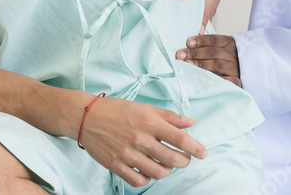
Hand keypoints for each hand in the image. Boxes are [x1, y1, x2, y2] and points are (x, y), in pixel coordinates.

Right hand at [78, 96, 207, 187]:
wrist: (87, 117)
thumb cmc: (118, 110)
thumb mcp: (145, 108)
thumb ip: (169, 117)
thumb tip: (190, 123)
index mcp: (149, 122)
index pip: (180, 139)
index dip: (196, 148)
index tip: (203, 153)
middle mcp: (140, 139)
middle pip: (172, 160)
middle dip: (184, 162)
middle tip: (184, 159)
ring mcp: (127, 154)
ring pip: (158, 173)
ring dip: (167, 171)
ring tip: (166, 165)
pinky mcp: (116, 165)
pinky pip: (139, 181)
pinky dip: (147, 179)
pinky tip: (148, 170)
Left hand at [176, 35, 240, 86]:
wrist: (248, 68)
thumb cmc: (226, 57)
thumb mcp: (220, 47)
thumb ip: (207, 44)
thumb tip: (188, 43)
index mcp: (228, 43)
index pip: (214, 40)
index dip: (201, 40)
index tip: (188, 42)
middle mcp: (231, 54)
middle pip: (212, 52)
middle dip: (195, 53)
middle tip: (180, 55)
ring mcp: (234, 68)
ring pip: (217, 65)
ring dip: (201, 65)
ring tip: (187, 65)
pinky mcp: (236, 80)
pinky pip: (227, 80)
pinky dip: (216, 79)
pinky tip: (204, 79)